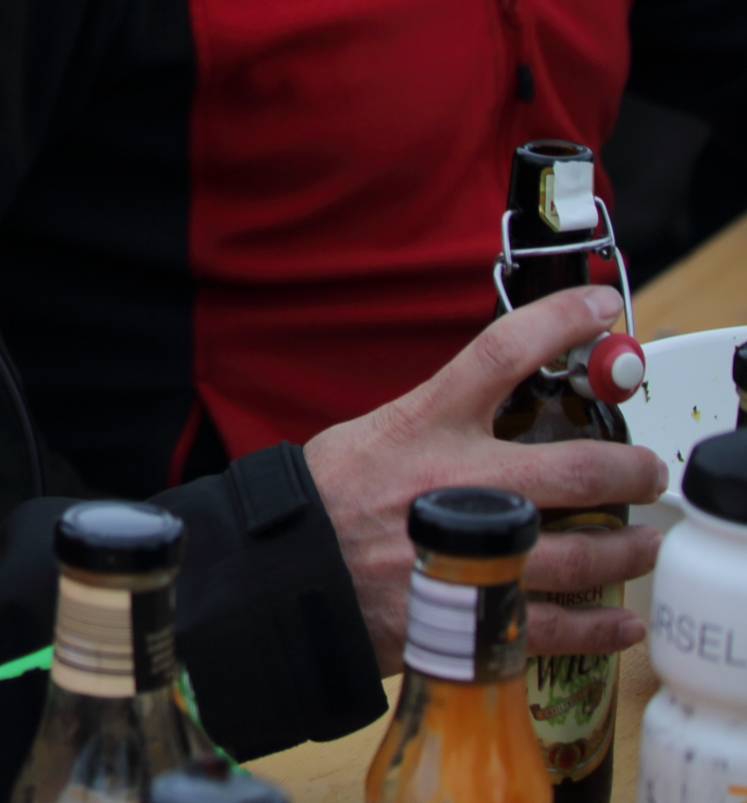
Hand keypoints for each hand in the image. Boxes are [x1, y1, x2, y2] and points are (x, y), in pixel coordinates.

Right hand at [303, 287, 664, 673]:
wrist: (286, 572)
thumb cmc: (324, 502)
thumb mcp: (370, 434)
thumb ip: (434, 421)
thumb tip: (490, 404)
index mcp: (423, 427)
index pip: (501, 354)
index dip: (558, 322)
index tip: (598, 307)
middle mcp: (455, 483)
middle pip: (577, 466)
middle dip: (631, 468)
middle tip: (646, 470)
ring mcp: (471, 549)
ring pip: (585, 551)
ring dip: (628, 547)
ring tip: (641, 542)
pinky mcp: (472, 611)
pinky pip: (559, 623)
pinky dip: (602, 625)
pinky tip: (620, 617)